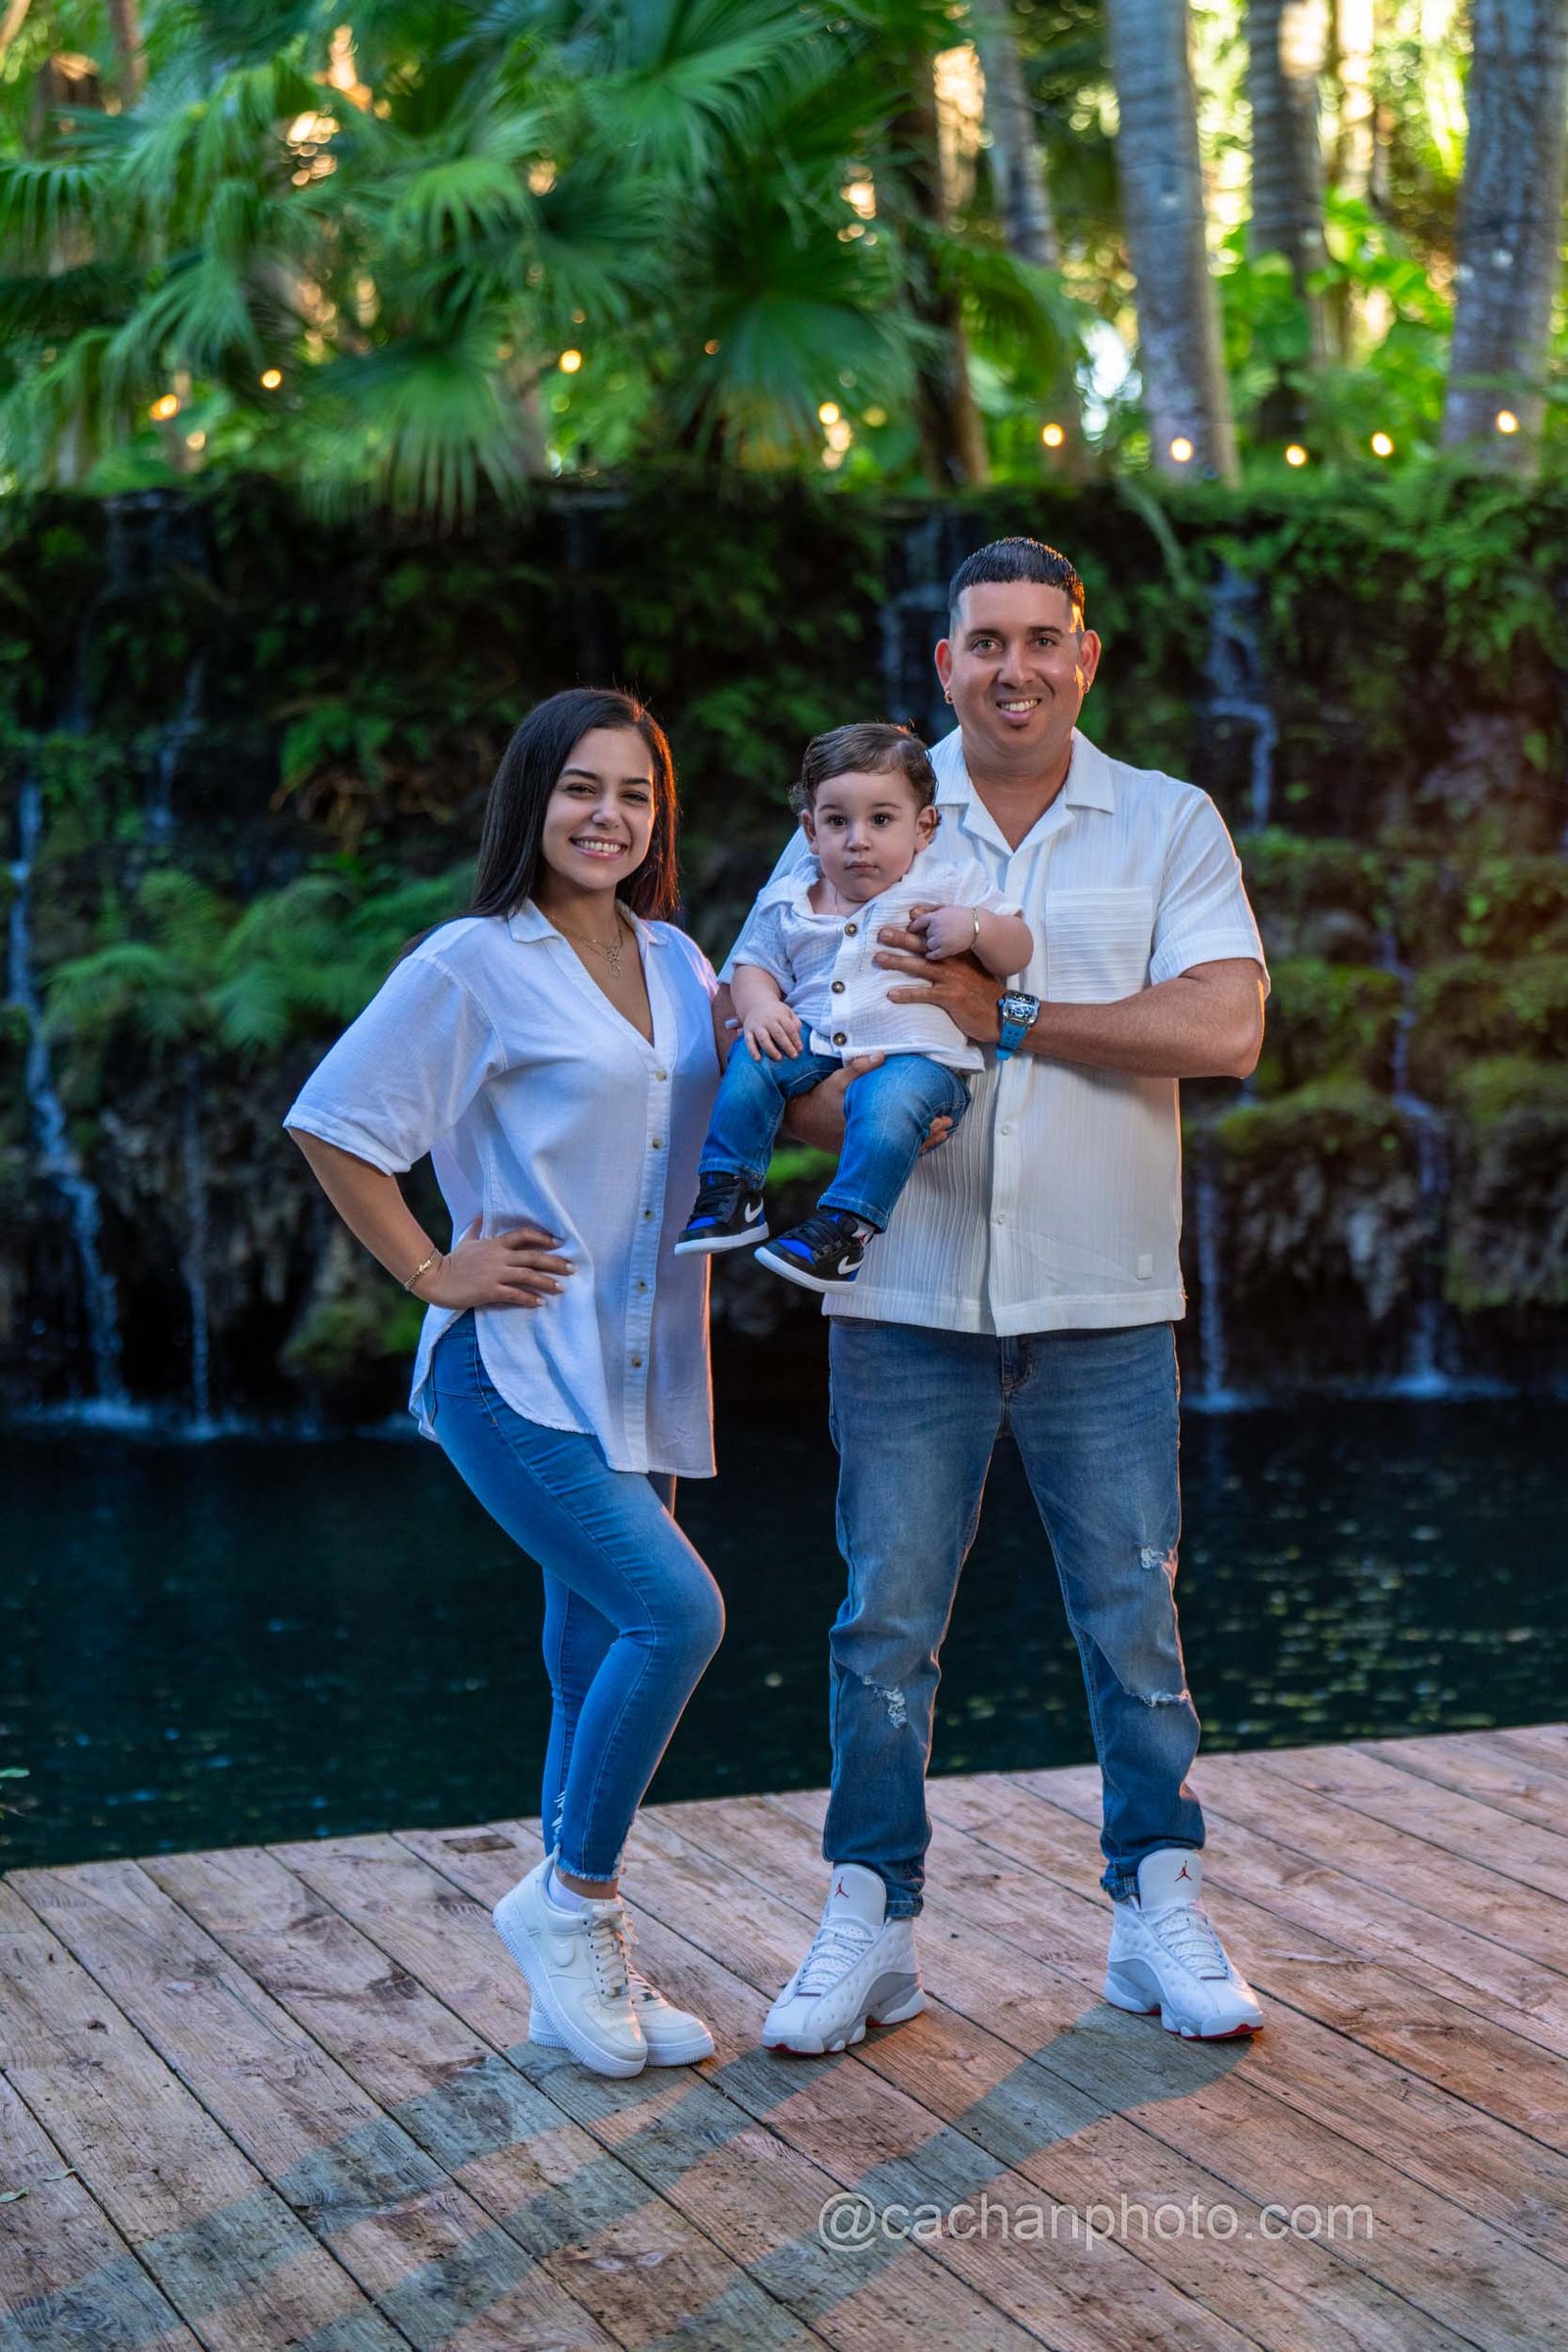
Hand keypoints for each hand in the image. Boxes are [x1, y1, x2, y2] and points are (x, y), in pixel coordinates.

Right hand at [418, 1215, 574, 1309]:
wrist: (434, 1278)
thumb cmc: (451, 1261)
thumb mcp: (466, 1241)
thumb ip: (477, 1228)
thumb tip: (481, 1215)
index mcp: (494, 1244)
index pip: (523, 1235)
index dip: (543, 1238)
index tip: (559, 1243)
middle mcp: (498, 1257)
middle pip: (533, 1256)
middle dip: (555, 1262)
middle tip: (572, 1268)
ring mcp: (494, 1274)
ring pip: (528, 1275)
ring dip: (547, 1282)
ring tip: (562, 1288)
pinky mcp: (489, 1291)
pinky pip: (514, 1294)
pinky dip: (529, 1298)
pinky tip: (540, 1302)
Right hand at [743, 1001, 803, 1061]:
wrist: (757, 1004)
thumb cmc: (776, 1013)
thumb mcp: (788, 1012)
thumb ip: (795, 1023)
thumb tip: (798, 1037)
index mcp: (780, 1016)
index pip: (789, 1028)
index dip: (795, 1039)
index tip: (800, 1049)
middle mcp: (768, 1020)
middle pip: (778, 1033)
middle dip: (786, 1046)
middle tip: (793, 1056)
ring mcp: (757, 1026)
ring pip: (764, 1038)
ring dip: (771, 1050)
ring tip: (779, 1058)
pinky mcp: (747, 1031)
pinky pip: (749, 1041)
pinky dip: (753, 1051)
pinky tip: (758, 1059)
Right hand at [779, 1050, 955, 1155]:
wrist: (800, 1118)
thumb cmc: (820, 1097)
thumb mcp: (837, 1080)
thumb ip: (858, 1067)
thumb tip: (880, 1054)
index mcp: (867, 1124)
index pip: (905, 1129)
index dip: (928, 1126)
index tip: (943, 1118)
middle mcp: (867, 1141)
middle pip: (907, 1143)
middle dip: (930, 1134)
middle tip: (948, 1124)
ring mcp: (863, 1149)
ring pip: (899, 1151)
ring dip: (920, 1143)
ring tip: (940, 1135)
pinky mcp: (859, 1151)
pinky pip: (886, 1154)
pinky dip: (904, 1148)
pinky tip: (917, 1142)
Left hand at [877, 930, 1001, 1043]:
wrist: (1000, 1013)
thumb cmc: (984, 992)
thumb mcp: (973, 969)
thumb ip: (958, 958)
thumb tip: (940, 952)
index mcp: (959, 953)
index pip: (936, 936)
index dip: (919, 926)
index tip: (904, 916)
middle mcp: (954, 962)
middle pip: (924, 946)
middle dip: (901, 938)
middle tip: (882, 932)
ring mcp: (951, 979)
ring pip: (920, 966)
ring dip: (897, 961)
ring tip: (879, 958)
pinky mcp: (949, 997)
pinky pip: (924, 994)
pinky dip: (907, 994)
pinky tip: (891, 994)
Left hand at [909, 903, 978, 960]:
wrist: (978, 927)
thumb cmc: (966, 916)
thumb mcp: (949, 909)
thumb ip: (935, 910)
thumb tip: (916, 910)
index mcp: (936, 916)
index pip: (920, 921)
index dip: (914, 926)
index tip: (910, 930)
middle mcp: (935, 928)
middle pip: (926, 934)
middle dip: (931, 935)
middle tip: (941, 934)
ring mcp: (940, 939)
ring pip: (928, 945)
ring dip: (933, 944)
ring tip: (944, 942)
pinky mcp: (945, 950)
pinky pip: (932, 955)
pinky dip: (932, 955)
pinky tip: (933, 955)